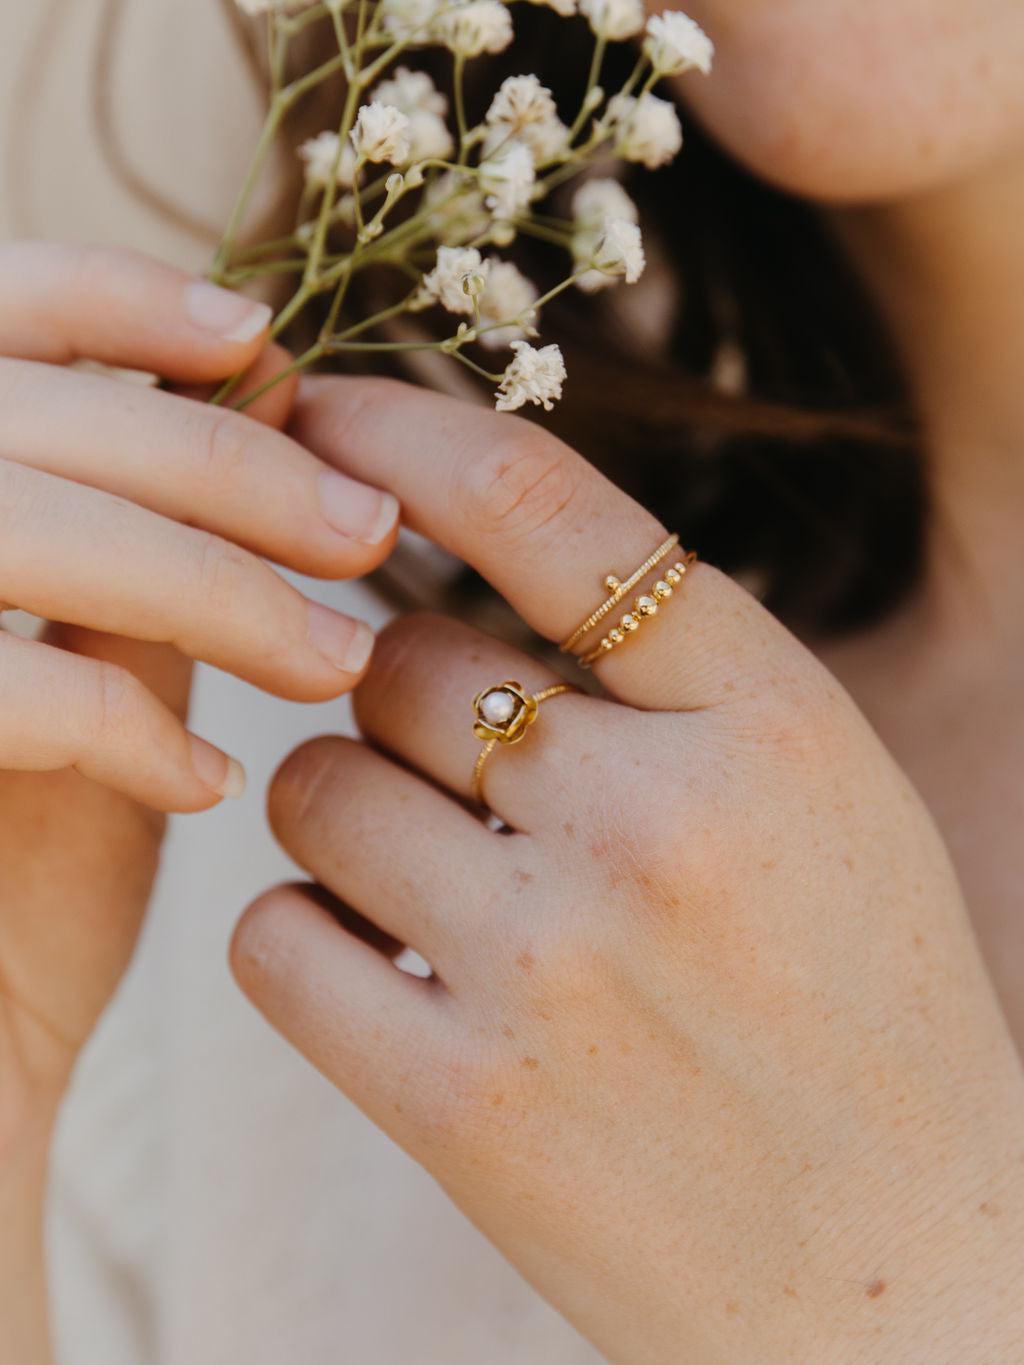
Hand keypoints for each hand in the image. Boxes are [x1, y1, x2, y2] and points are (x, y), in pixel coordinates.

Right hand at [0, 243, 397, 1124]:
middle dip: (221, 464)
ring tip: (334, 661)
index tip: (263, 340)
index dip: (112, 297)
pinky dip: (115, 723)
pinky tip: (204, 779)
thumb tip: (268, 387)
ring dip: (204, 584)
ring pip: (20, 524)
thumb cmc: (17, 879)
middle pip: (27, 416)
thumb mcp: (84, 671)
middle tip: (368, 532)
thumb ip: (141, 536)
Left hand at [235, 378, 1023, 1363]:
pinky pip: (274, 938)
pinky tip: (393, 973)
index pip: (544, 506)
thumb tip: (443, 570)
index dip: (406, 431)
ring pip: (317, 789)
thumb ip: (662, 674)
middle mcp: (660, 822)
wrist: (890, 1268)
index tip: (323, 408)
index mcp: (773, 720)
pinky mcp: (462, 1102)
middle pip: (399, 663)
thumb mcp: (816, 794)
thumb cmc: (856, 1007)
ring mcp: (553, 966)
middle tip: (465, 776)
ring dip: (347, 818)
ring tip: (438, 890)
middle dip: (403, 703)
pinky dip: (306, 936)